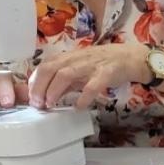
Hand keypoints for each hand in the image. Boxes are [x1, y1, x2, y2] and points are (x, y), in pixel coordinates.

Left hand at [28, 44, 151, 111]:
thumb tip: (49, 94)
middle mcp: (76, 59)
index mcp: (68, 57)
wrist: (131, 57)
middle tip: (38, 104)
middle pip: (49, 69)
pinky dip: (83, 97)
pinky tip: (79, 106)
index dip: (34, 82)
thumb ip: (66, 81)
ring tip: (51, 104)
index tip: (32, 98)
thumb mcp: (82, 69)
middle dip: (39, 87)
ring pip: (65, 74)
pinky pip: (92, 85)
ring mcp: (90, 65)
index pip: (43, 66)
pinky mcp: (106, 73)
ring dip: (54, 90)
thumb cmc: (105, 63)